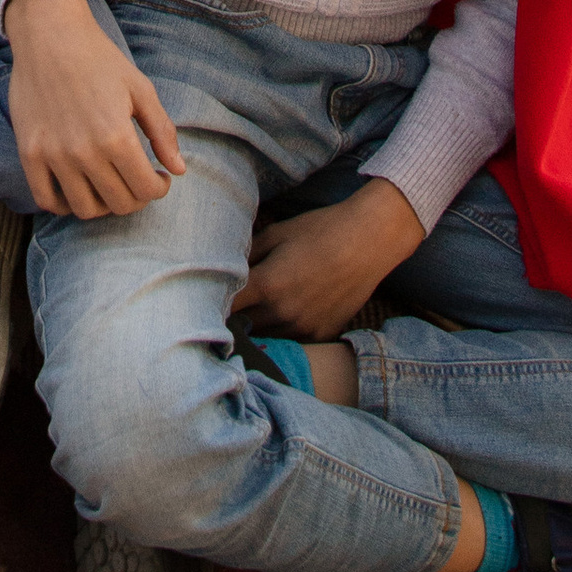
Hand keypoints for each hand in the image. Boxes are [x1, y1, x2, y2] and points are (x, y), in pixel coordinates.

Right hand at [4, 0, 187, 218]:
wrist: (49, 34)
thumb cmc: (98, 58)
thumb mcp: (140, 89)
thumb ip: (162, 131)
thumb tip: (178, 171)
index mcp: (116, 137)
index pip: (145, 190)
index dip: (158, 189)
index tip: (158, 177)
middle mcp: (84, 152)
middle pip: (118, 204)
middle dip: (136, 198)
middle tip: (136, 180)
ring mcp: (53, 155)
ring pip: (85, 209)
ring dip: (104, 204)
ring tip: (109, 185)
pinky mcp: (29, 153)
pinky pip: (46, 200)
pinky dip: (64, 204)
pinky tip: (77, 187)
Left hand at [227, 181, 423, 340]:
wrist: (369, 241)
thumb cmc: (321, 230)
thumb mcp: (277, 233)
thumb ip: (246, 254)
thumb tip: (223, 265)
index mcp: (267, 286)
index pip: (224, 308)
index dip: (210, 304)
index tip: (202, 299)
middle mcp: (283, 313)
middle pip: (241, 327)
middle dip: (232, 317)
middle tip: (225, 306)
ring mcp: (304, 328)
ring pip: (265, 337)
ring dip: (256, 327)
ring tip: (254, 310)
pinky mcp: (321, 335)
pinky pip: (290, 341)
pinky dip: (282, 331)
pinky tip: (284, 314)